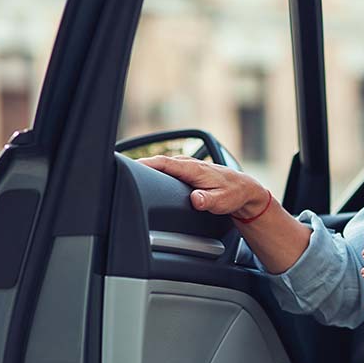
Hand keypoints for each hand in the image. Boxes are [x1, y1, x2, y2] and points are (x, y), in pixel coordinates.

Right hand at [138, 155, 267, 218]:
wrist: (244, 189)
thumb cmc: (233, 194)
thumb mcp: (222, 201)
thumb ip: (207, 201)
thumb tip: (195, 199)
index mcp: (194, 169)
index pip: (165, 163)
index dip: (146, 163)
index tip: (128, 165)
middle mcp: (190, 164)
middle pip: (159, 161)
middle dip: (140, 164)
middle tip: (119, 168)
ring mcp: (189, 166)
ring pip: (164, 163)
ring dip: (148, 165)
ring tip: (128, 171)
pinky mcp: (189, 170)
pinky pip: (169, 167)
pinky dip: (157, 168)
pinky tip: (148, 173)